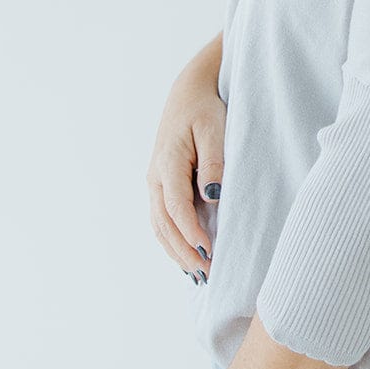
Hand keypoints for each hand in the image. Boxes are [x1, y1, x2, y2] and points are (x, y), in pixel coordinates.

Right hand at [146, 59, 225, 280]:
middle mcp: (155, 177)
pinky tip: (186, 258)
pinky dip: (171, 241)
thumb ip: (214, 163)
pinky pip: (161, 220)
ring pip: (159, 225)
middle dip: (184, 251)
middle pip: (164, 223)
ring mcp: (154, 182)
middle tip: (207, 274)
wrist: (189, 93)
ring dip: (176, 251)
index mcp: (168, 163)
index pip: (176, 207)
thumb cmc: (205, 110)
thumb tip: (212, 196)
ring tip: (198, 275)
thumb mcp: (215, 130)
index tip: (209, 252)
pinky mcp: (160, 185)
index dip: (191, 232)